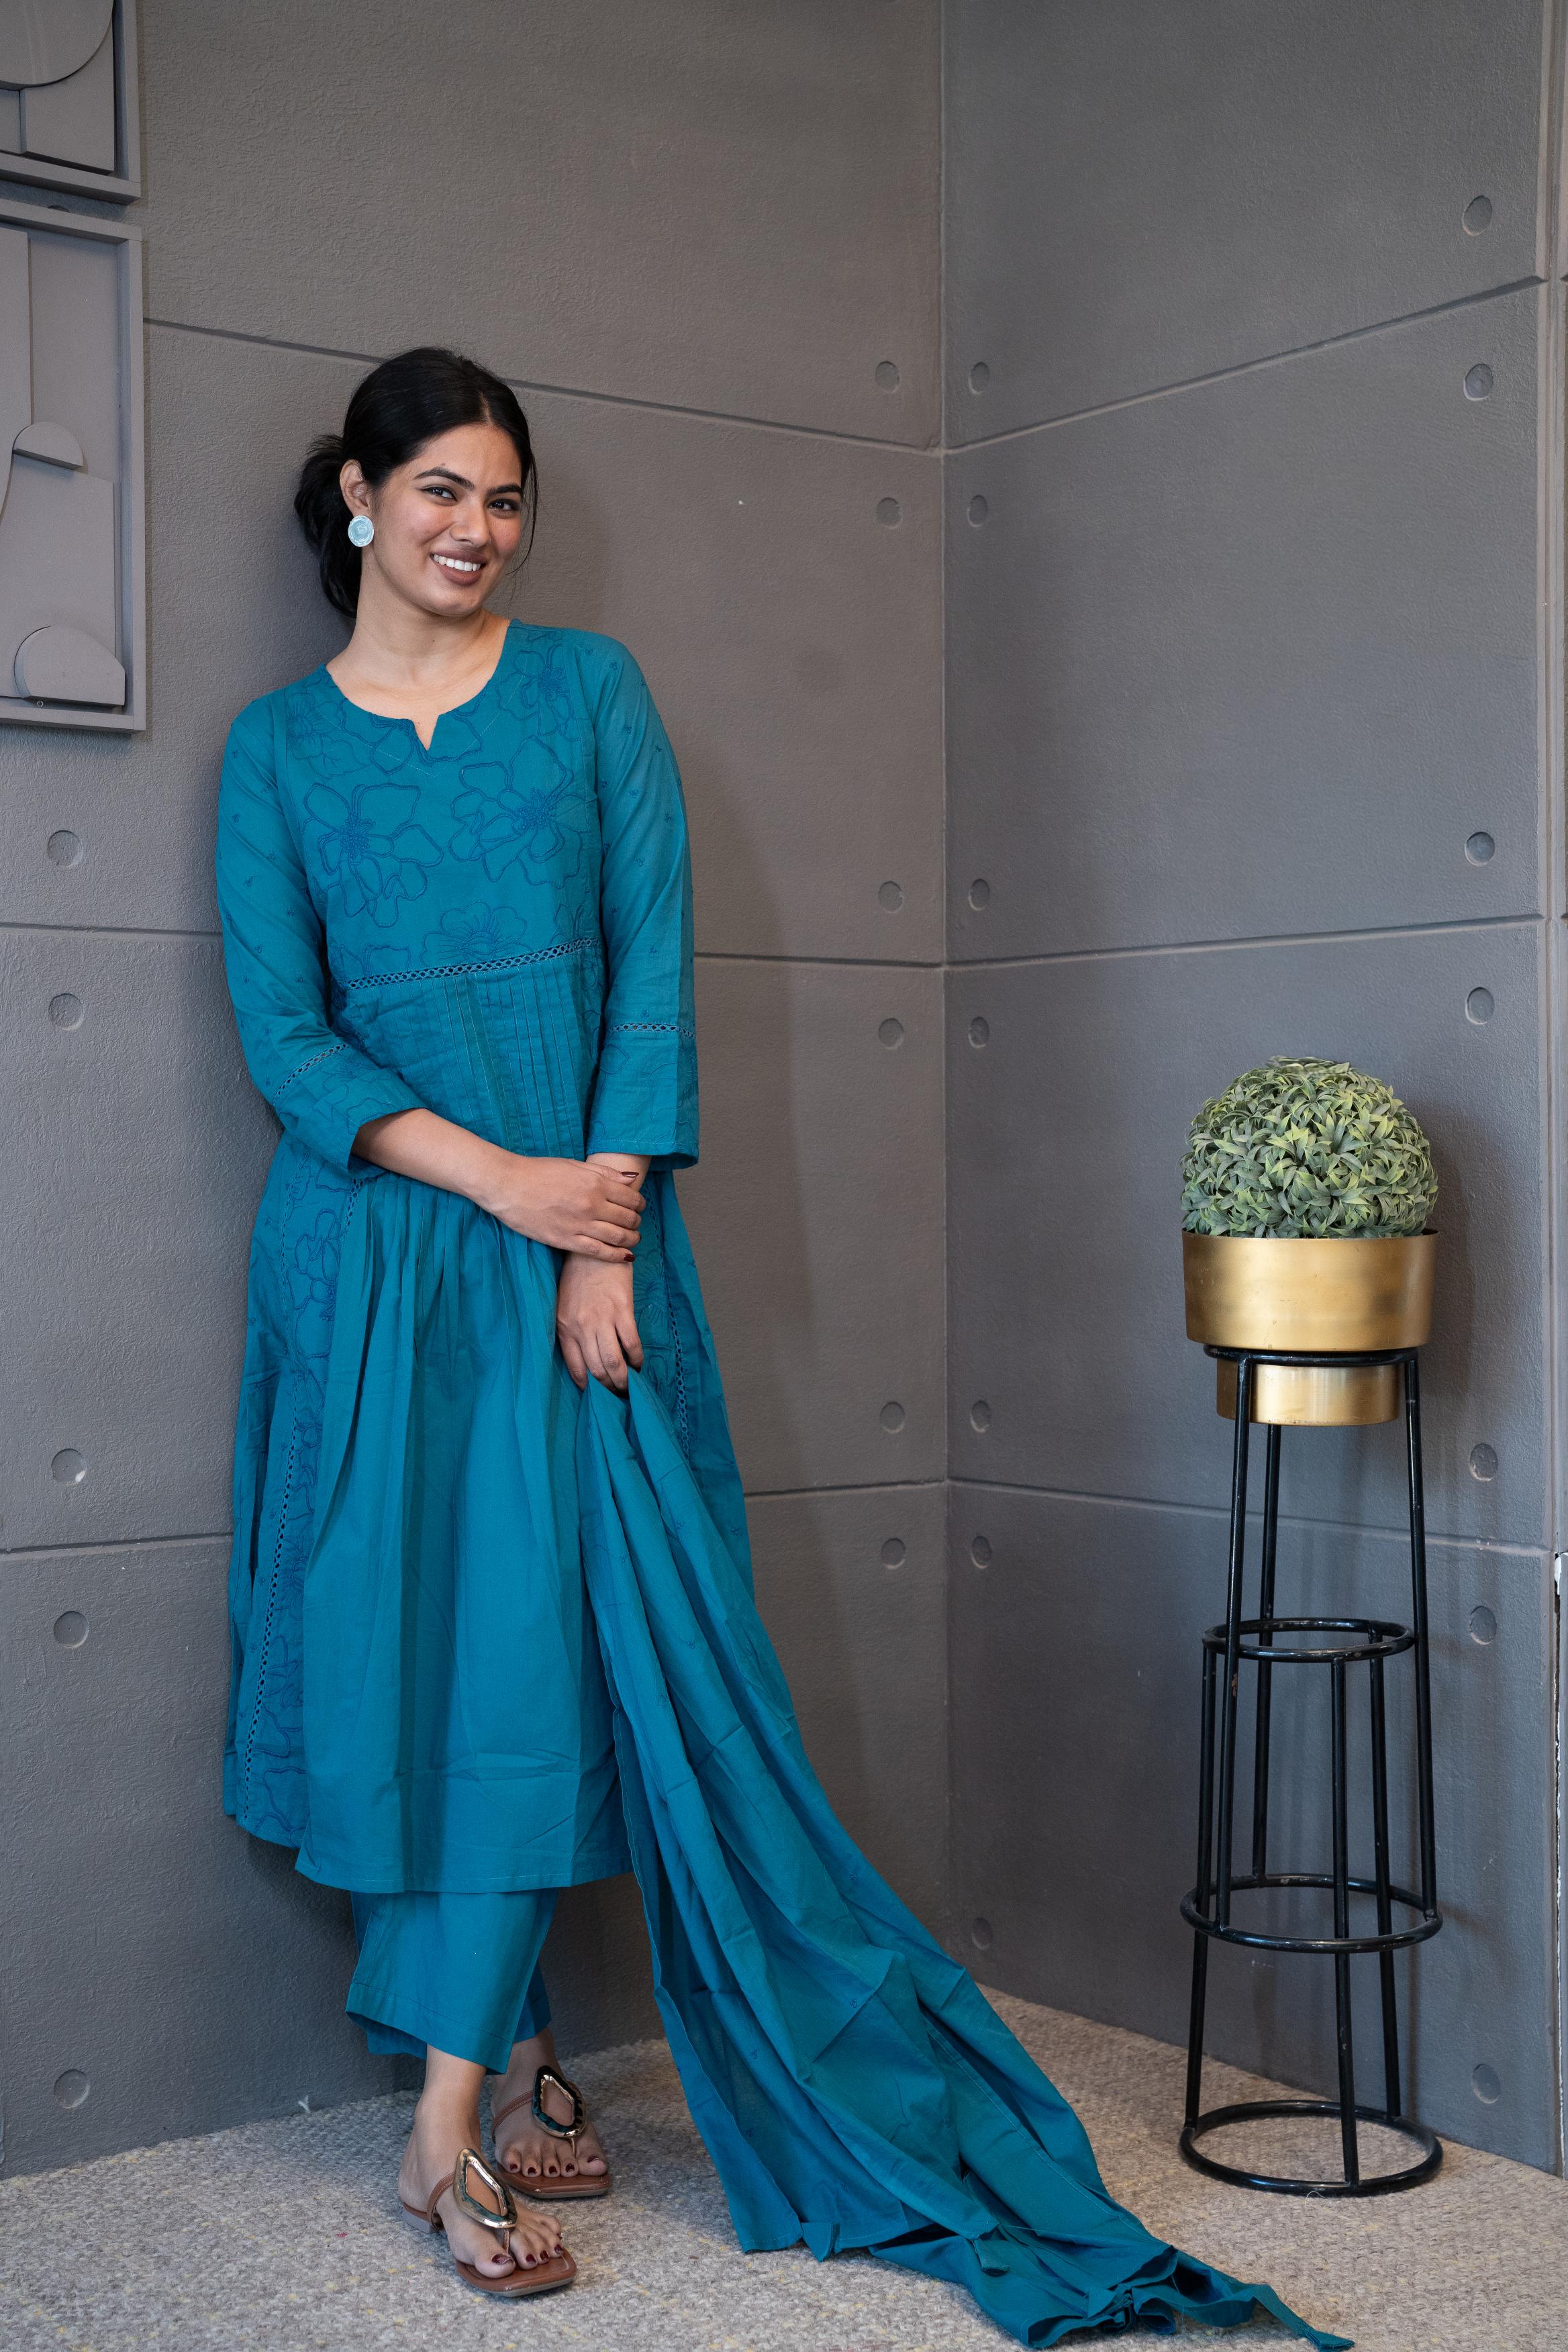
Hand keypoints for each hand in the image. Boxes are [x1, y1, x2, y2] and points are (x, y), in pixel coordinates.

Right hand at [481, 1154, 643, 1259]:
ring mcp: (579, 1224)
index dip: (639, 1204)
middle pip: (627, 1219)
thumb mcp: (574, 1165)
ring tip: (632, 1240)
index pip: (631, 1198)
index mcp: (595, 1183)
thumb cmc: (539, 1171)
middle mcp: (591, 1204)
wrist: (508, 1185)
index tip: (638, 1207)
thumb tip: (632, 1178)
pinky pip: (598, 1252)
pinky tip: (625, 1256)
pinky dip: (616, 1256)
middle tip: (635, 1224)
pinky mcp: (566, 1240)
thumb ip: (605, 1172)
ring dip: (631, 1240)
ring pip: (618, 1237)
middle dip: (636, 1222)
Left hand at [557, 1255, 643, 1392]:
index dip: (587, 1386)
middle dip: (608, 1388)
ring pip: (613, 1362)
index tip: (596, 1395)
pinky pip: (631, 1344)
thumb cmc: (578, 1276)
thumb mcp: (564, 1305)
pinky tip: (638, 1363)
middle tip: (617, 1395)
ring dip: (623, 1380)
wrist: (594, 1248)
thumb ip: (571, 1329)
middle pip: (596, 1369)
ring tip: (629, 1386)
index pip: (575, 1367)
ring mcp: (602, 1319)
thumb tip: (586, 1355)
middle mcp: (581, 1327)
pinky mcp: (622, 1310)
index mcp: (564, 1327)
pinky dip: (636, 1359)